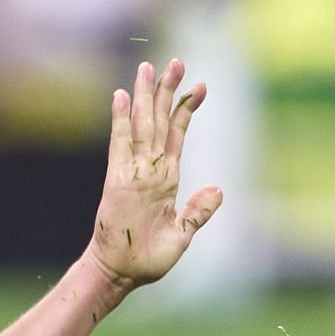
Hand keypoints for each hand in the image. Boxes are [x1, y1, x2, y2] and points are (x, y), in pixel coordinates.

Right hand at [83, 59, 221, 289]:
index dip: (188, 109)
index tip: (202, 85)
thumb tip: (218, 190)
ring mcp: (132, 173)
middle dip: (167, 91)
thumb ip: (198, 211)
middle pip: (159, 121)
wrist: (122, 274)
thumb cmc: (149, 259)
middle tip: (176, 61)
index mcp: (166, 180)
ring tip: (148, 66)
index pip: (177, 136)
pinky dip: (119, 120)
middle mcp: (150, 170)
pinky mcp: (116, 180)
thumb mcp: (183, 234)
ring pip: (141, 125)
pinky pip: (119, 144)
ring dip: (145, 96)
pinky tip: (120, 97)